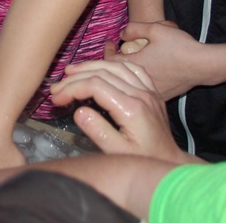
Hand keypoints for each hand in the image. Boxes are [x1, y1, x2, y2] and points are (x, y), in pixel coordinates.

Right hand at [50, 58, 187, 164]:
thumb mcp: (117, 153)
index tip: (57, 98)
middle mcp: (140, 94)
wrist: (169, 160)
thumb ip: (98, 131)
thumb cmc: (142, 160)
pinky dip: (114, 63)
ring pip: (117, 66)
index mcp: (131, 108)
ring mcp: (148, 90)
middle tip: (57, 87)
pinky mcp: (152, 91)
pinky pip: (133, 68)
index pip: (95, 86)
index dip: (72, 88)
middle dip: (76, 77)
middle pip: (103, 73)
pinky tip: (102, 66)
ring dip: (92, 66)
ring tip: (71, 71)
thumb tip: (79, 111)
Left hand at [114, 20, 208, 99]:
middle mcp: (140, 81)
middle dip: (114, 63)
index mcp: (136, 64)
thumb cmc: (180, 46)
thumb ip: (134, 29)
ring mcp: (152, 91)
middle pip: (117, 75)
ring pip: (130, 84)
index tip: (109, 43)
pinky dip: (140, 83)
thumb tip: (121, 34)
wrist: (203, 65)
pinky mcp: (163, 96)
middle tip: (114, 52)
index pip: (110, 61)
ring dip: (126, 74)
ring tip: (128, 62)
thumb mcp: (155, 29)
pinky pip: (144, 91)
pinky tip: (146, 74)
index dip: (106, 51)